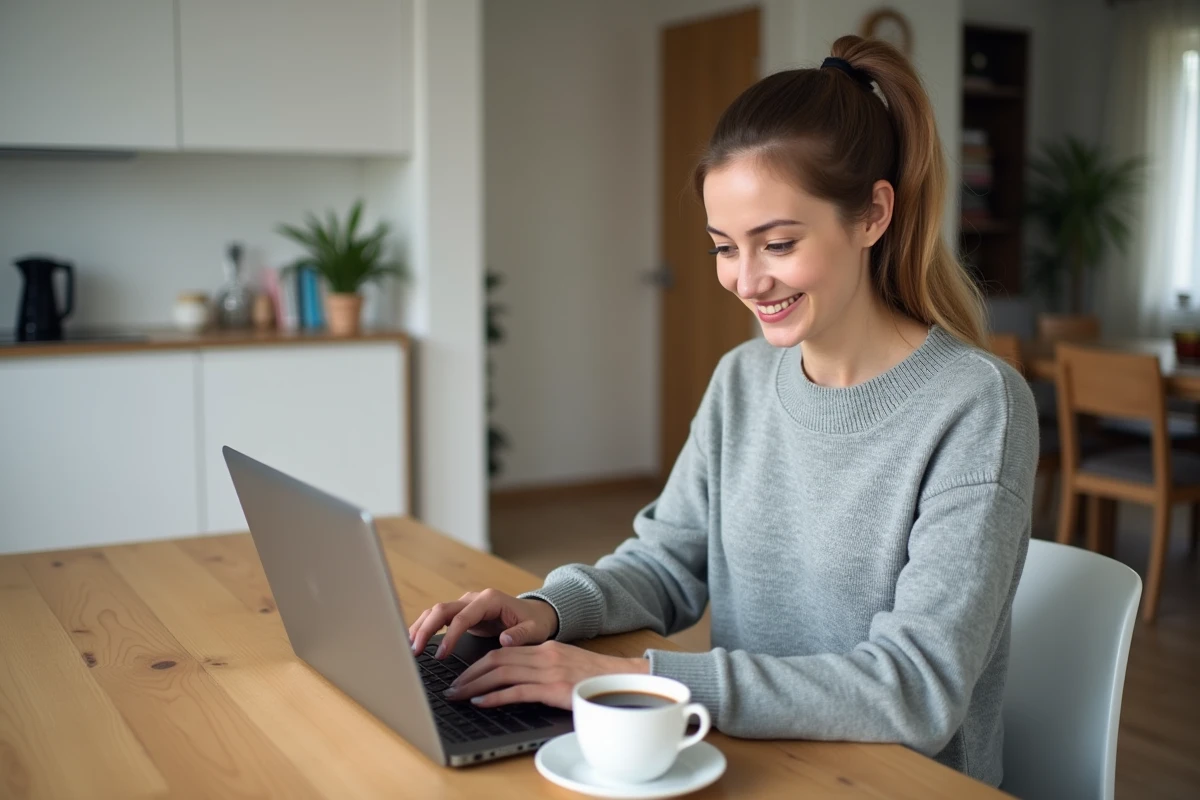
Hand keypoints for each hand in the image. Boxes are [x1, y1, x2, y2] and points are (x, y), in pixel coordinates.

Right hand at [407, 588, 559, 658]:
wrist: (535, 613)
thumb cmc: (534, 621)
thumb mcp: (534, 629)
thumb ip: (521, 635)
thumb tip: (506, 640)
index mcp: (489, 600)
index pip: (463, 617)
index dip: (450, 635)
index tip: (441, 654)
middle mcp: (474, 599)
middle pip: (442, 609)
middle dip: (426, 629)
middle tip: (415, 651)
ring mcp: (466, 605)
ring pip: (435, 612)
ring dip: (421, 627)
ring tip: (409, 647)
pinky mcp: (461, 613)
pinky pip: (438, 618)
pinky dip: (425, 627)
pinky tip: (414, 641)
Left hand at [442, 640, 649, 708]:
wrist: (627, 681)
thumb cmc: (598, 680)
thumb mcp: (568, 666)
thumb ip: (544, 668)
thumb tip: (517, 680)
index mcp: (547, 648)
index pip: (504, 651)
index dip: (479, 663)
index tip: (463, 675)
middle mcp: (545, 655)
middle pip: (497, 659)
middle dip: (470, 674)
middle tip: (451, 687)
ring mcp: (550, 671)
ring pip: (501, 672)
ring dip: (475, 685)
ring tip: (458, 695)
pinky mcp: (555, 688)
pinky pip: (517, 691)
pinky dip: (495, 696)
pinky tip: (481, 702)